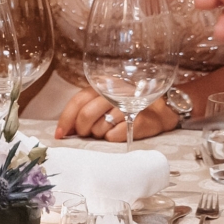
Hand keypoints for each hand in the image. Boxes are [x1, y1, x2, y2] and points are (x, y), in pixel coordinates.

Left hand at [54, 90, 179, 142]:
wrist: (163, 108)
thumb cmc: (129, 105)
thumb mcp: (106, 101)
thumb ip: (87, 109)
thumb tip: (65, 129)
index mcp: (102, 85)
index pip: (78, 101)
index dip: (66, 119)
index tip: (60, 135)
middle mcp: (114, 91)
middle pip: (86, 116)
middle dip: (83, 130)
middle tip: (88, 134)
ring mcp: (128, 104)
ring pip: (100, 127)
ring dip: (100, 134)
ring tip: (108, 131)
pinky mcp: (140, 119)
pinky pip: (114, 135)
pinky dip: (112, 138)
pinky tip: (117, 133)